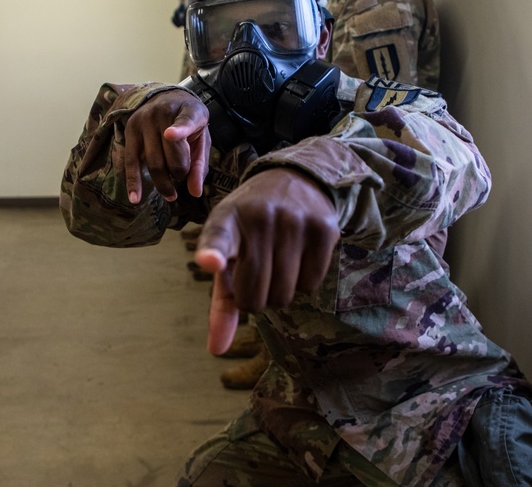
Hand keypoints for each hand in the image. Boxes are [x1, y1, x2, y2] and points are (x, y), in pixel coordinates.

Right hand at [123, 89, 210, 203]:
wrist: (167, 98)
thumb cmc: (189, 123)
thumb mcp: (201, 138)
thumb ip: (200, 164)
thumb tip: (194, 192)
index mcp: (188, 111)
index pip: (185, 121)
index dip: (178, 129)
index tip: (170, 135)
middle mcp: (163, 114)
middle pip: (169, 155)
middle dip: (178, 174)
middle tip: (182, 177)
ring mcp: (143, 122)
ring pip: (152, 161)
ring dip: (163, 183)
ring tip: (171, 195)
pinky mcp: (129, 131)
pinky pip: (131, 161)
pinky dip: (133, 181)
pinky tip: (135, 198)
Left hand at [193, 167, 339, 354]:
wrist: (293, 180)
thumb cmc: (250, 229)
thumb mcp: (229, 253)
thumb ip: (222, 300)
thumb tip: (217, 350)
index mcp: (226, 220)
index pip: (217, 239)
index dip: (213, 253)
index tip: (208, 262)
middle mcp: (258, 217)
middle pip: (256, 296)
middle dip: (255, 298)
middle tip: (258, 275)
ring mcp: (293, 220)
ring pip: (286, 295)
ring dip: (281, 292)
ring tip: (278, 262)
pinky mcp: (323, 228)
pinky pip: (312, 285)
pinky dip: (304, 283)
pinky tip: (299, 257)